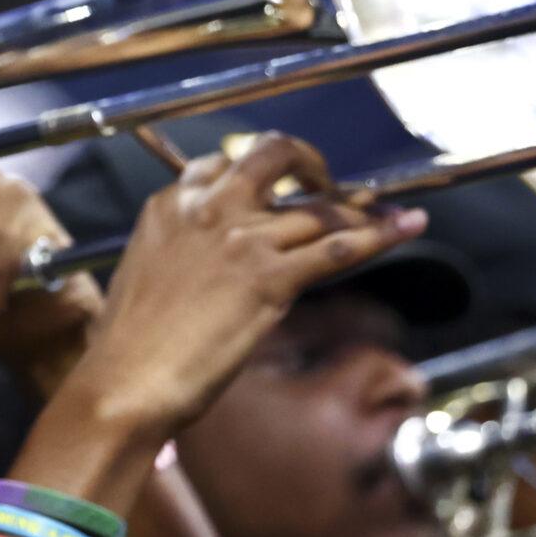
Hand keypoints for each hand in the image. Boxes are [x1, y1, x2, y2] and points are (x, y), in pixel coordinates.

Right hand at [70, 133, 423, 433]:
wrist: (127, 382)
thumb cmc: (129, 346)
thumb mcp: (146, 276)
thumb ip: (179, 253)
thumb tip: (205, 266)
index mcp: (170, 205)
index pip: (223, 163)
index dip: (258, 172)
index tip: (278, 185)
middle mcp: (208, 208)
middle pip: (274, 154)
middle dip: (309, 161)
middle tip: (326, 183)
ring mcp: (242, 239)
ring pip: (318, 207)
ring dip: (359, 207)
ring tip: (387, 210)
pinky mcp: (270, 278)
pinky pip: (339, 248)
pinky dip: (382, 234)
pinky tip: (408, 225)